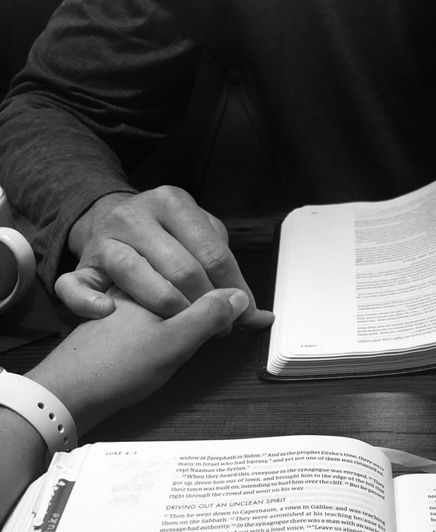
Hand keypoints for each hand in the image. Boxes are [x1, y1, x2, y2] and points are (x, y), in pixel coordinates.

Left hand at [28, 286, 249, 434]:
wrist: (66, 392)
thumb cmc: (118, 366)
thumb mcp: (174, 342)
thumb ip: (209, 315)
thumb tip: (240, 296)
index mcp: (149, 273)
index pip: (205, 269)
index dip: (234, 294)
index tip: (254, 318)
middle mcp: (138, 278)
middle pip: (193, 276)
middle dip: (223, 296)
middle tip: (246, 321)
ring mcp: (130, 296)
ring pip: (179, 290)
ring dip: (206, 307)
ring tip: (225, 327)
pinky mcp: (124, 316)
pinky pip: (166, 305)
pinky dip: (185, 317)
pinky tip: (193, 335)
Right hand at [60, 187, 273, 327]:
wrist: (109, 222)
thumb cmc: (167, 241)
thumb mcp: (200, 243)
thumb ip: (229, 276)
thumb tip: (262, 317)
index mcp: (174, 202)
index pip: (214, 255)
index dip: (233, 293)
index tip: (242, 317)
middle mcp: (136, 213)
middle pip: (182, 269)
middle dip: (205, 306)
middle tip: (218, 329)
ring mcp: (105, 236)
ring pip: (135, 276)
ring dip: (165, 309)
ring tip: (183, 326)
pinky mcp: (82, 263)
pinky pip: (76, 288)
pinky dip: (90, 304)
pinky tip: (109, 313)